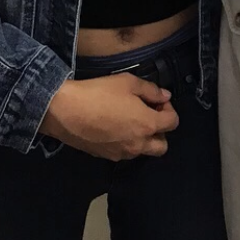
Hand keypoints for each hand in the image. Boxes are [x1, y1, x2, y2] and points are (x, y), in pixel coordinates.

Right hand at [40, 74, 179, 160]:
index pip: (173, 123)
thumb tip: (165, 96)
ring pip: (144, 151)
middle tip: (148, 114)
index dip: (169, 109)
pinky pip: (125, 153)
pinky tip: (114, 127)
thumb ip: (151, 90)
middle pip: (162, 146)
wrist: (66, 112)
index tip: (157, 100)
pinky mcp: (107, 157)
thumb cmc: (100, 93)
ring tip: (130, 120)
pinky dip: (127, 143)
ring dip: (144, 138)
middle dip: (160, 131)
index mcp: (147, 124)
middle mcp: (138, 144)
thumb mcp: (129, 82)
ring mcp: (122, 154)